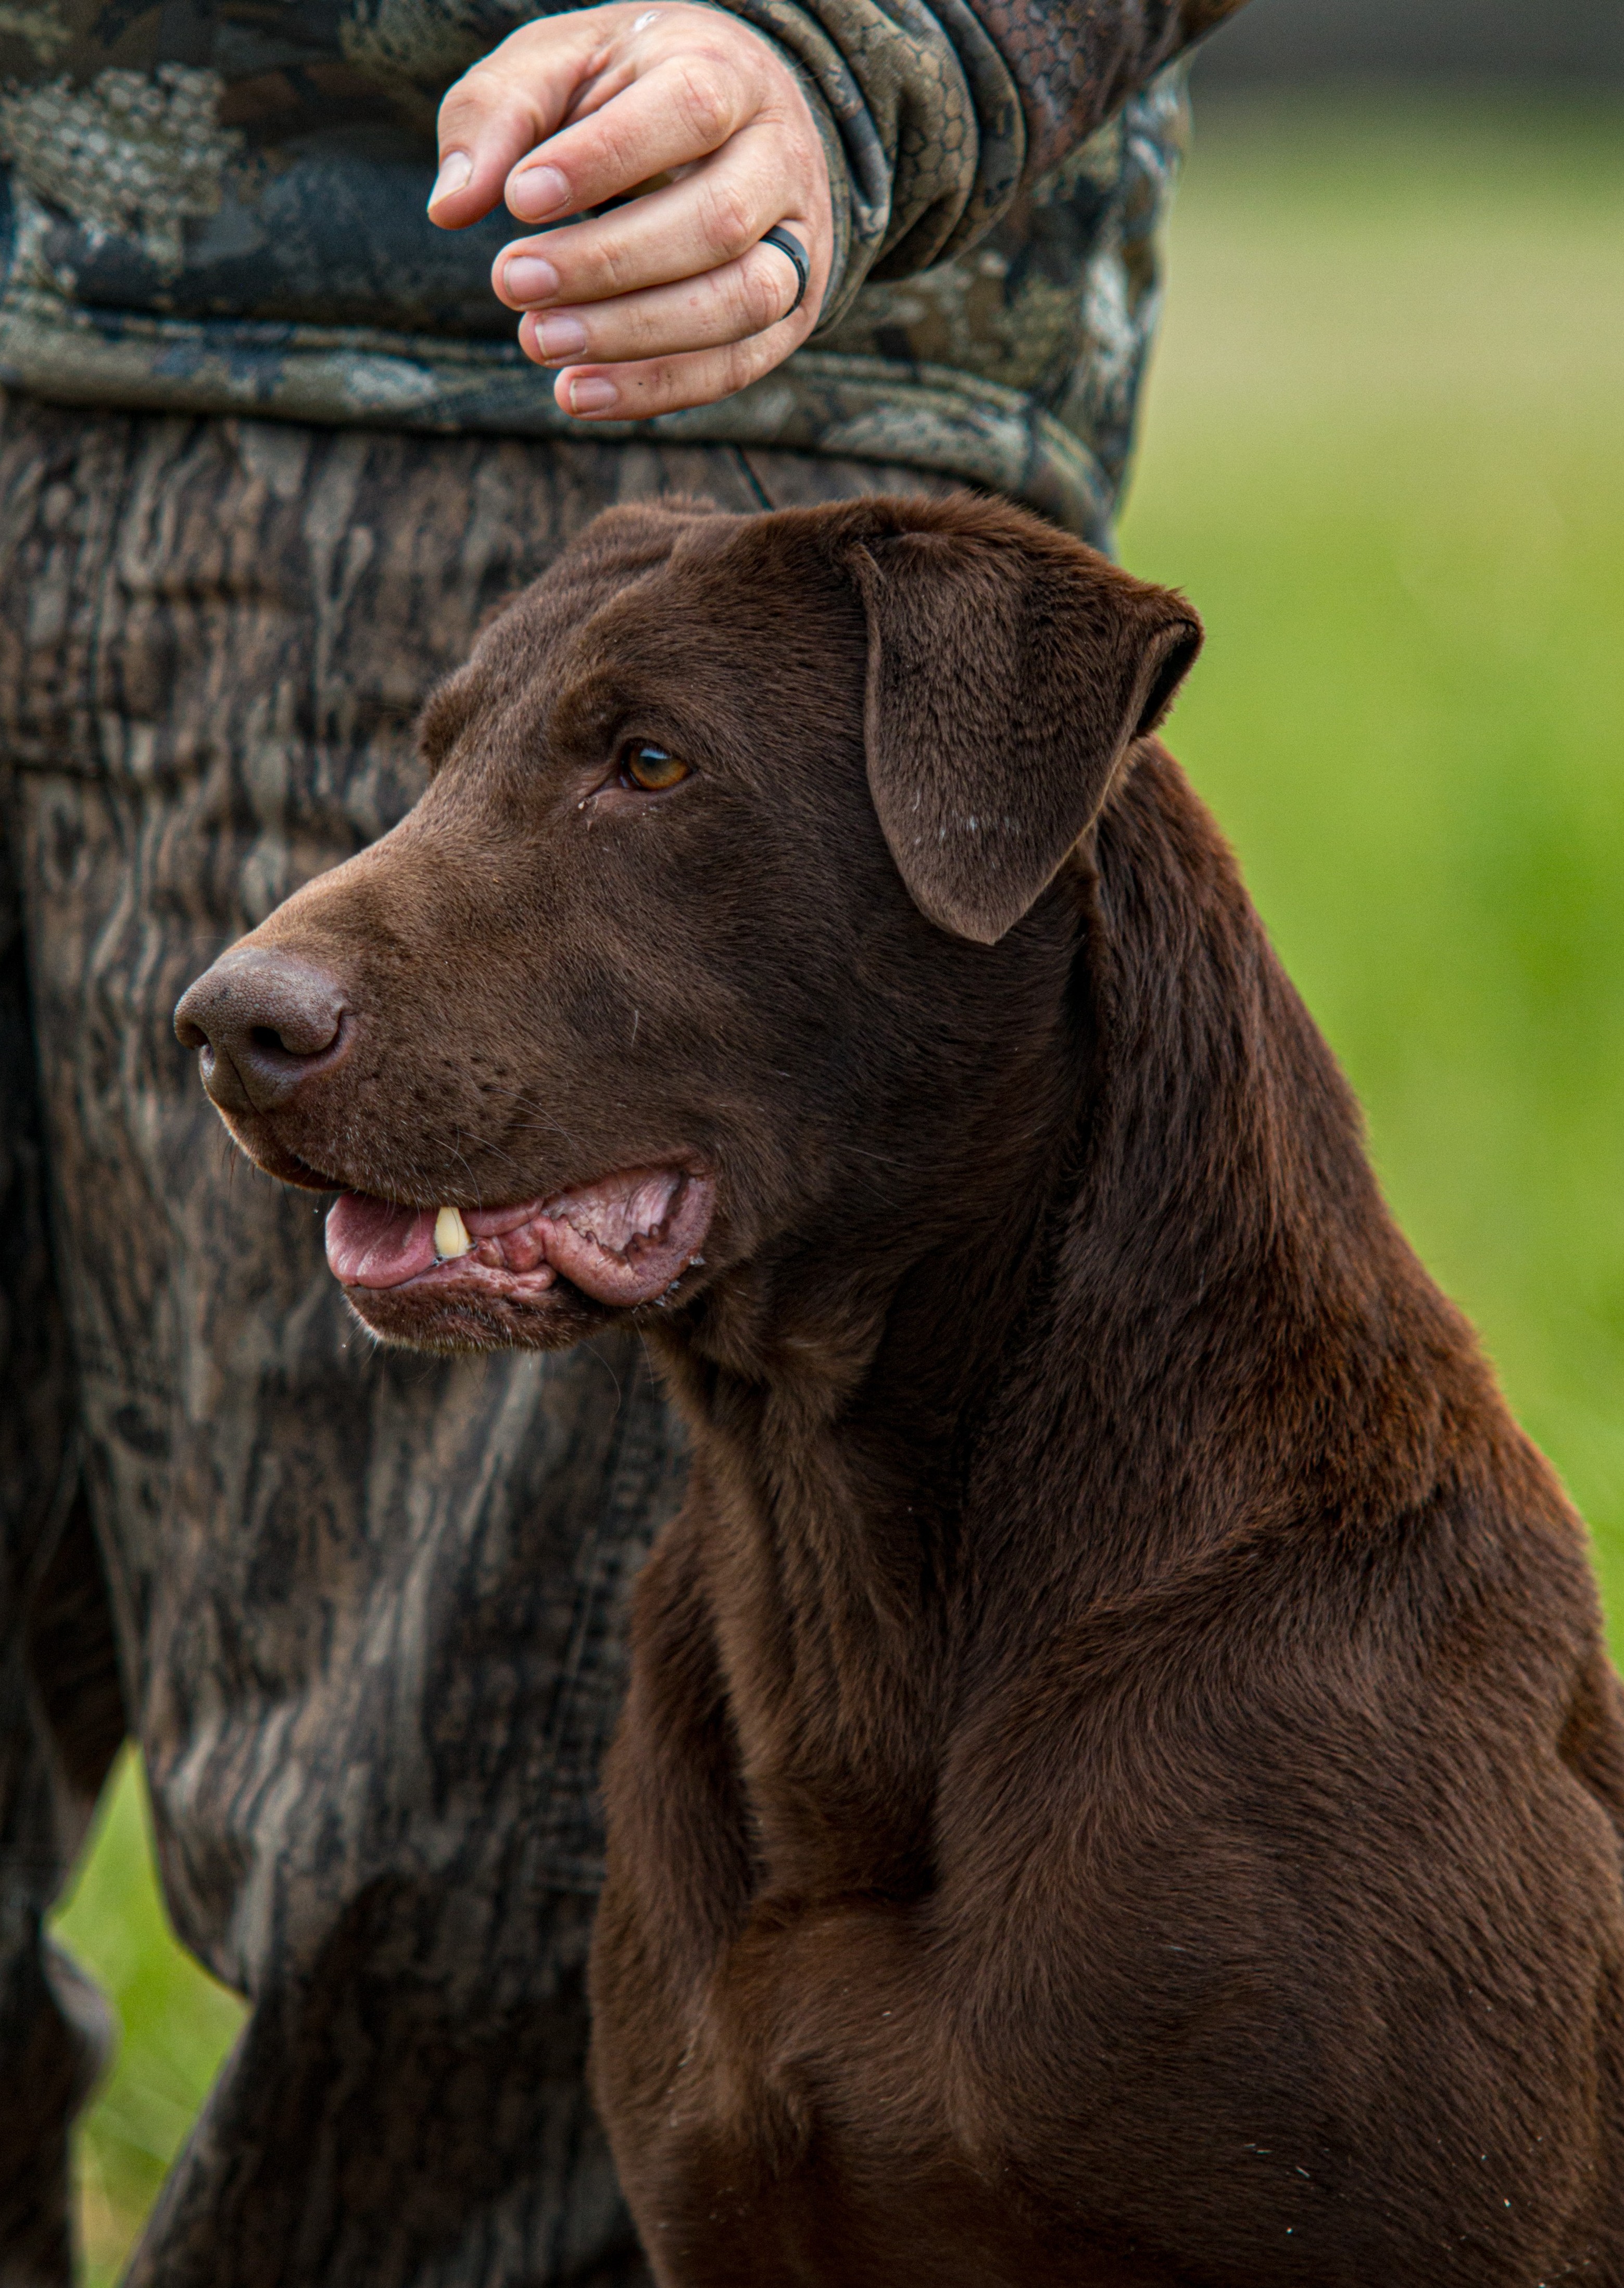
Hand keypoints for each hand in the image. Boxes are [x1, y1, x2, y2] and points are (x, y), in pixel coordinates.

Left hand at [428, 2, 833, 419]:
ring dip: (635, 336)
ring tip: (539, 341)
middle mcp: (780, 160)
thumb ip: (498, 114)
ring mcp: (799, 244)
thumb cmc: (625, 87)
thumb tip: (450, 207)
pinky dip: (654, 389)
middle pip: (716, 223)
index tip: (519, 200)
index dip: (603, 162)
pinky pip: (735, 367)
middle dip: (608, 265)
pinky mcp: (789, 316)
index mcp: (729, 74)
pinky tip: (577, 393)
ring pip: (741, 303)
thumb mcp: (556, 64)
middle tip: (510, 282)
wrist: (728, 118)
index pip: (688, 114)